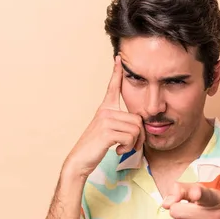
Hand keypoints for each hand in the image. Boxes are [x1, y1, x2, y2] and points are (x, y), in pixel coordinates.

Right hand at [63, 56, 144, 177]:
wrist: (80, 160)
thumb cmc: (96, 147)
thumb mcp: (109, 131)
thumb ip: (121, 124)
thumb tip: (140, 124)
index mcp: (105, 108)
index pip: (112, 87)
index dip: (116, 72)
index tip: (118, 58)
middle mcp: (105, 111)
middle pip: (137, 119)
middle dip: (139, 136)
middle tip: (131, 146)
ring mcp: (106, 120)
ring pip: (136, 129)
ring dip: (134, 143)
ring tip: (123, 148)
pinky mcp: (107, 131)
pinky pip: (130, 137)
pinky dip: (128, 148)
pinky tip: (118, 151)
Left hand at [162, 183, 219, 218]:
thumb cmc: (218, 211)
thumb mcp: (207, 194)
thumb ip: (184, 190)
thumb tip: (166, 203)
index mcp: (216, 199)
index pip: (206, 195)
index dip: (197, 193)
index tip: (195, 194)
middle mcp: (217, 216)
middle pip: (176, 211)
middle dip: (178, 211)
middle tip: (190, 213)